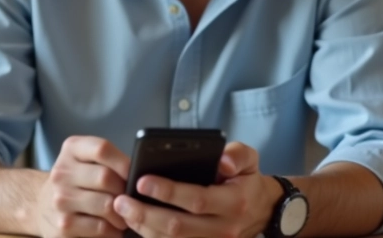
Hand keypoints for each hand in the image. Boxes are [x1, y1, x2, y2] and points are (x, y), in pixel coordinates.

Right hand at [36, 136, 131, 237]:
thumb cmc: (78, 182)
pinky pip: (100, 227)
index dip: (124, 163)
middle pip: (105, 177)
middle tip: (132, 199)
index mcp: (71, 149)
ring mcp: (60, 200)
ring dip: (122, 213)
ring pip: (106, 204)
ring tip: (126, 215)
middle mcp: (62, 172)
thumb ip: (110, 162)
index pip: (102, 149)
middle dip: (125, 191)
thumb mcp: (88, 161)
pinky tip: (114, 228)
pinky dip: (113, 230)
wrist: (44, 207)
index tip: (137, 174)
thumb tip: (142, 173)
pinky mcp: (63, 225)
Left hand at [113, 142, 279, 237]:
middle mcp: (224, 229)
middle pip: (178, 227)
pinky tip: (134, 224)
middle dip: (146, 214)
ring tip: (122, 210)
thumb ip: (237, 154)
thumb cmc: (245, 180)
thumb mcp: (249, 159)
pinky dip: (151, 237)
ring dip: (144, 228)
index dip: (168, 192)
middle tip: (121, 200)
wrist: (261, 210)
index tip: (142, 181)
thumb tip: (222, 162)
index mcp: (235, 202)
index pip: (197, 200)